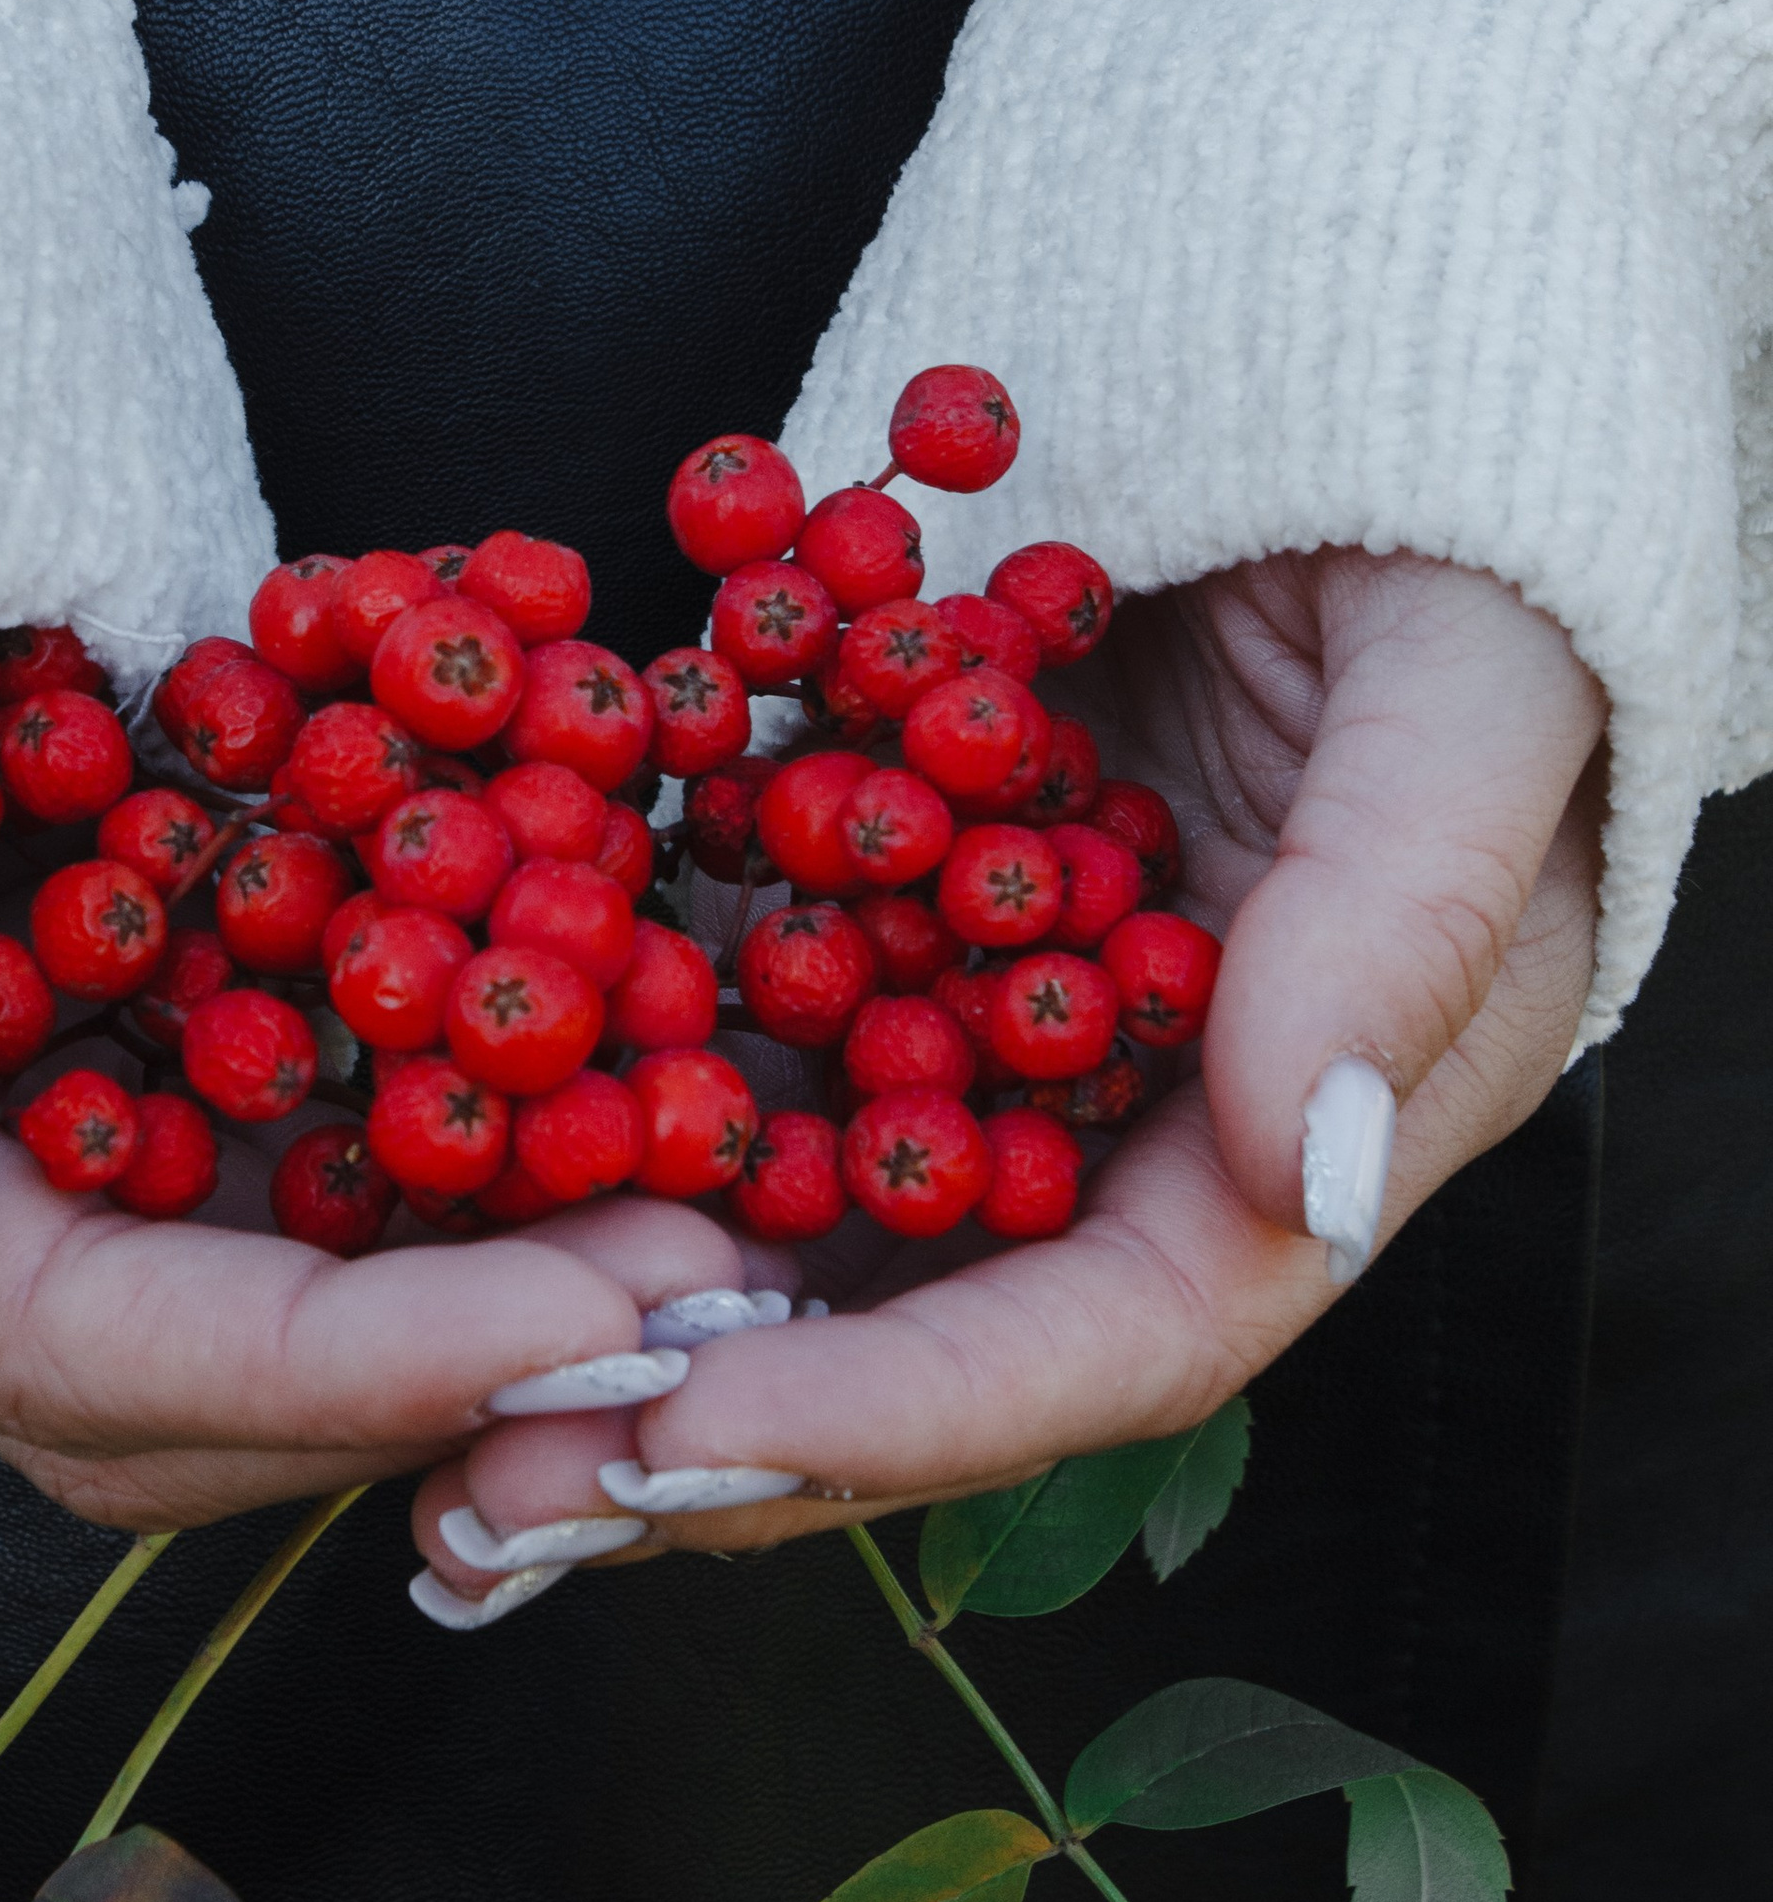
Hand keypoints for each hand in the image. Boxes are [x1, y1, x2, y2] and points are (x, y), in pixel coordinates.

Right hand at [0, 573, 714, 1528]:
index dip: (332, 1362)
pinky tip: (627, 1060)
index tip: (592, 1323)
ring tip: (710, 1203)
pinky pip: (294, 1097)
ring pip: (253, 1262)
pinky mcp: (110, 979)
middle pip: (167, 1369)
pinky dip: (457, 1108)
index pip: (51, 1339)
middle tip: (702, 1284)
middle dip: (443, 1354)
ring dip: (476, 1260)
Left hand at [413, 549, 1605, 1602]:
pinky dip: (614, 1106)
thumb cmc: (1468, 546)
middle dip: (713, 1434)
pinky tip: (447, 1169)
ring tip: (432, 1419)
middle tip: (489, 1511)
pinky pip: (747, 1028)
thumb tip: (1299, 1179)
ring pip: (811, 1214)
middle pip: (927, 1331)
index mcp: (1317, 1127)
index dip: (899, 1408)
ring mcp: (1012, 1022)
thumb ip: (1394, 929)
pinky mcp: (903, 913)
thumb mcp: (1467, 709)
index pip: (1108, 1335)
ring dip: (630, 1322)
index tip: (684, 1442)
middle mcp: (1149, 1120)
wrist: (1350, 390)